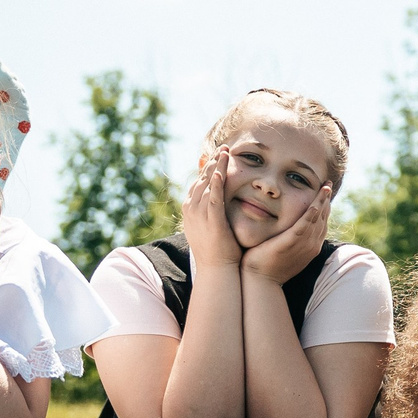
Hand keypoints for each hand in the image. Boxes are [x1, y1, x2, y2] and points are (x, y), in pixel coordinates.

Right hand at [180, 147, 241, 267]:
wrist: (216, 270)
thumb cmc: (218, 251)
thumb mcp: (211, 227)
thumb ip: (213, 213)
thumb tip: (219, 205)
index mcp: (191, 210)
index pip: (199, 183)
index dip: (208, 168)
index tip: (218, 155)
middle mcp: (191, 209)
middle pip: (202, 179)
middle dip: (213, 162)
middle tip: (224, 147)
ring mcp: (199, 214)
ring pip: (207, 184)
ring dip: (217, 166)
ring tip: (226, 151)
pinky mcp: (211, 220)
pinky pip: (213, 197)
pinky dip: (216, 183)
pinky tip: (221, 172)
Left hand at [244, 185, 332, 282]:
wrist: (260, 281)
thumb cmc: (268, 265)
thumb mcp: (285, 249)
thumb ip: (290, 237)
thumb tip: (288, 226)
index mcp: (311, 246)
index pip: (321, 222)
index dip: (324, 206)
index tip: (325, 192)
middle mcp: (311, 245)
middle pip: (322, 218)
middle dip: (326, 200)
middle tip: (328, 184)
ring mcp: (303, 245)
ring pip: (316, 220)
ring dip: (321, 203)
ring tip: (324, 188)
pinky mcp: (290, 244)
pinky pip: (303, 227)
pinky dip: (310, 215)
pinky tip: (314, 205)